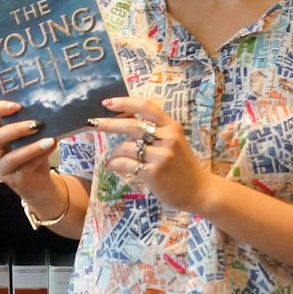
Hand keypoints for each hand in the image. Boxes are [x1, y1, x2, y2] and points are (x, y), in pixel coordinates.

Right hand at [0, 100, 56, 201]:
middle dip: (16, 129)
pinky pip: (26, 166)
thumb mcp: (30, 139)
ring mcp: (1, 169)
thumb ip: (30, 126)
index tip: (17, 105)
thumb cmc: (32, 157)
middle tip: (36, 124)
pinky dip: (40, 155)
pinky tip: (51, 146)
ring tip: (49, 139)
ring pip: (11, 157)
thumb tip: (46, 109)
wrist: (40, 185)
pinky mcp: (14, 181)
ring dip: (31, 147)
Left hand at [93, 96, 211, 212]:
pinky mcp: (153, 173)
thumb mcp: (175, 142)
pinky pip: (125, 164)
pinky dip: (115, 164)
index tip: (106, 103)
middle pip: (132, 125)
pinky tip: (112, 166)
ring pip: (126, 147)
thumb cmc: (184, 166)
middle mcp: (167, 138)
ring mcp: (161, 156)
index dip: (124, 102)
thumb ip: (156, 131)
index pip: (146, 107)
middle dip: (108, 124)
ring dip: (114, 152)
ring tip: (112, 157)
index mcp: (172, 127)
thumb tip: (125, 122)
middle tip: (92, 124)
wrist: (200, 190)